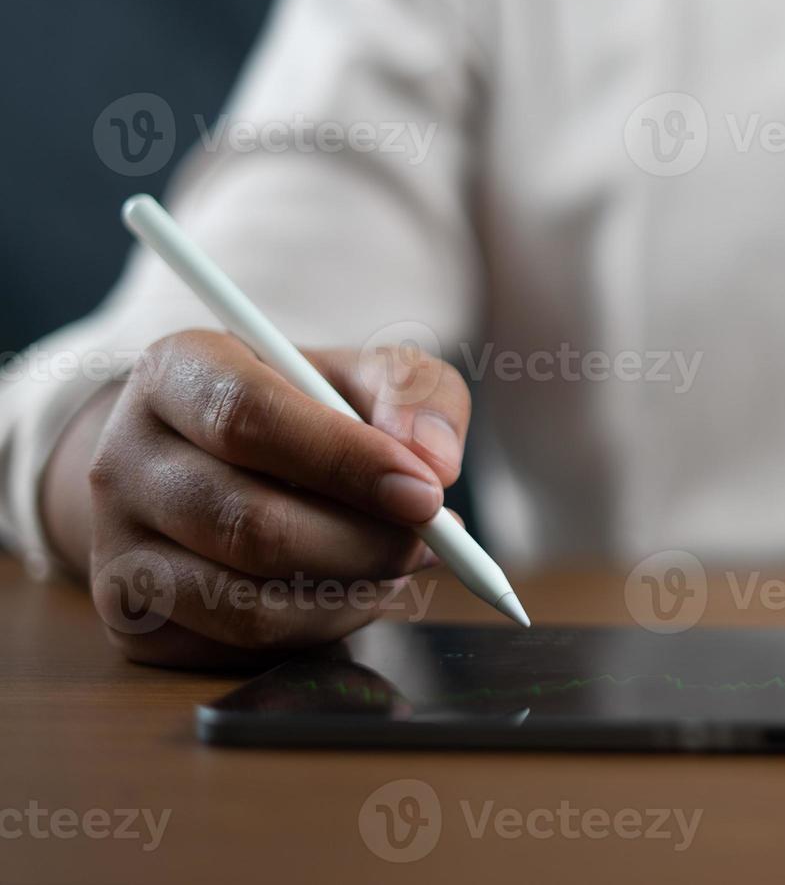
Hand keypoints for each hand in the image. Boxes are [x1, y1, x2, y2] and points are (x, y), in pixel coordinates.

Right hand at [80, 329, 468, 667]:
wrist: (210, 461)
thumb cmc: (303, 410)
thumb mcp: (364, 375)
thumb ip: (415, 394)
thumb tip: (434, 461)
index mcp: (176, 372)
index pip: (248, 418)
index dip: (346, 462)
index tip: (427, 493)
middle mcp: (123, 458)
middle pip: (250, 524)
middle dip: (367, 544)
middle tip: (435, 541)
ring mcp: (116, 545)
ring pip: (247, 602)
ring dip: (352, 592)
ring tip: (400, 561)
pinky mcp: (130, 616)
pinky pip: (242, 645)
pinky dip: (322, 626)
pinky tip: (352, 588)